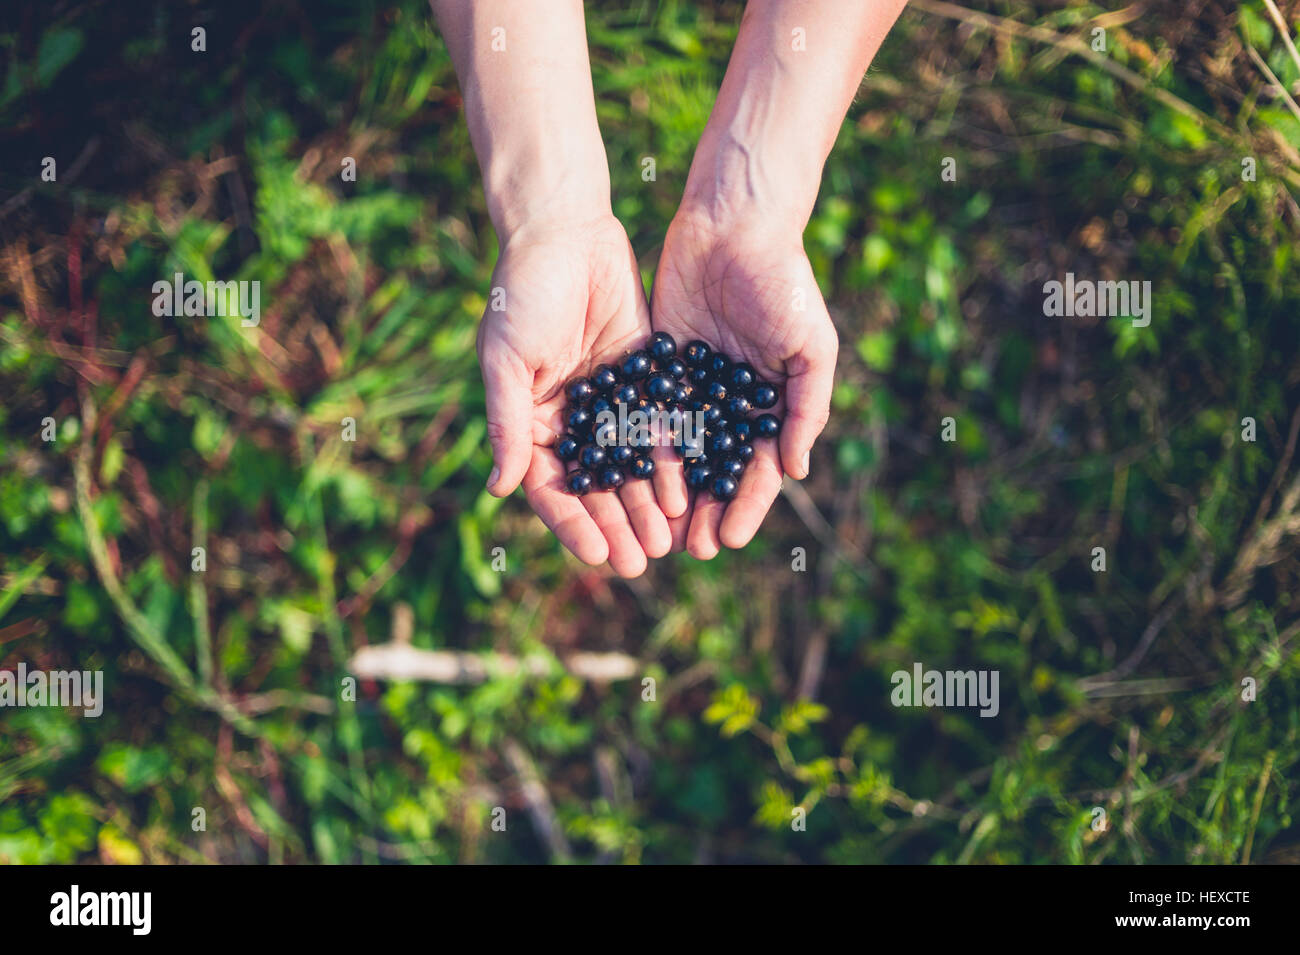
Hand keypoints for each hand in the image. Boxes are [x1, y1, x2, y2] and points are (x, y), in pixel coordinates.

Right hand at [479, 214, 674, 576]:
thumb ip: (508, 423)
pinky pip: (660, 424)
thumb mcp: (508, 360)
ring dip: (649, 502)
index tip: (600, 555)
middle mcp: (571, 418)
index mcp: (532, 420)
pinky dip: (672, 457)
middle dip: (619, 523)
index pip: (553, 488)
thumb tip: (501, 489)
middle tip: (645, 560)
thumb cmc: (522, 292)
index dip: (574, 524)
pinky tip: (690, 489)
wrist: (564, 229)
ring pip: (632, 463)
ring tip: (672, 537)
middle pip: (597, 486)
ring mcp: (610, 399)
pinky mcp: (644, 375)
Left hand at [650, 208, 837, 558]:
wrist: (735, 224)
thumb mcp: (810, 346)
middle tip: (688, 549)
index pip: (758, 468)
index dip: (746, 505)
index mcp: (771, 403)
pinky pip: (651, 412)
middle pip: (716, 469)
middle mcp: (732, 402)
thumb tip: (795, 470)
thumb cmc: (784, 282)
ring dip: (671, 492)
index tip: (729, 540)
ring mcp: (695, 385)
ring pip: (681, 450)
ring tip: (656, 528)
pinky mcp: (661, 364)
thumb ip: (805, 408)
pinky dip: (643, 447)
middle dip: (705, 509)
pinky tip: (627, 480)